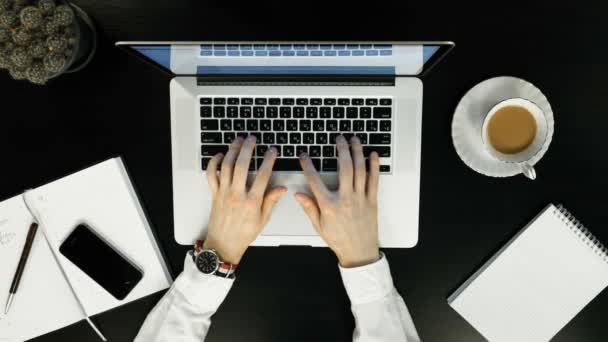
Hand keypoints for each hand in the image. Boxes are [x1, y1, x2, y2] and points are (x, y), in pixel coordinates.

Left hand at [204, 136, 286, 263]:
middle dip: (248, 149)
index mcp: (252, 202)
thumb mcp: (263, 219)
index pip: (263, 175)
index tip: (272, 151)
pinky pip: (212, 175)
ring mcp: (224, 193)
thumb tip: (282, 188)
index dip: (268, 160)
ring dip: (233, 151)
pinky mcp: (214, 194)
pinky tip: (221, 155)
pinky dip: (215, 163)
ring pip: (227, 166)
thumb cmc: (243, 233)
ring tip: (238, 140)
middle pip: (242, 165)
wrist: (224, 244)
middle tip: (252, 139)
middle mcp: (237, 195)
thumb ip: (271, 201)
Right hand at [295, 135, 380, 267]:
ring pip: (360, 170)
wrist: (359, 252)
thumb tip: (298, 194)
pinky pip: (374, 180)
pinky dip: (374, 166)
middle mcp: (345, 199)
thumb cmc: (339, 240)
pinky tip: (373, 155)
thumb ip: (309, 207)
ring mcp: (360, 198)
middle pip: (344, 167)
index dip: (308, 166)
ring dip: (357, 152)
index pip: (315, 180)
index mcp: (329, 205)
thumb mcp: (319, 225)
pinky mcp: (371, 200)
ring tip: (354, 140)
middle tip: (338, 138)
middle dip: (341, 149)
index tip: (304, 156)